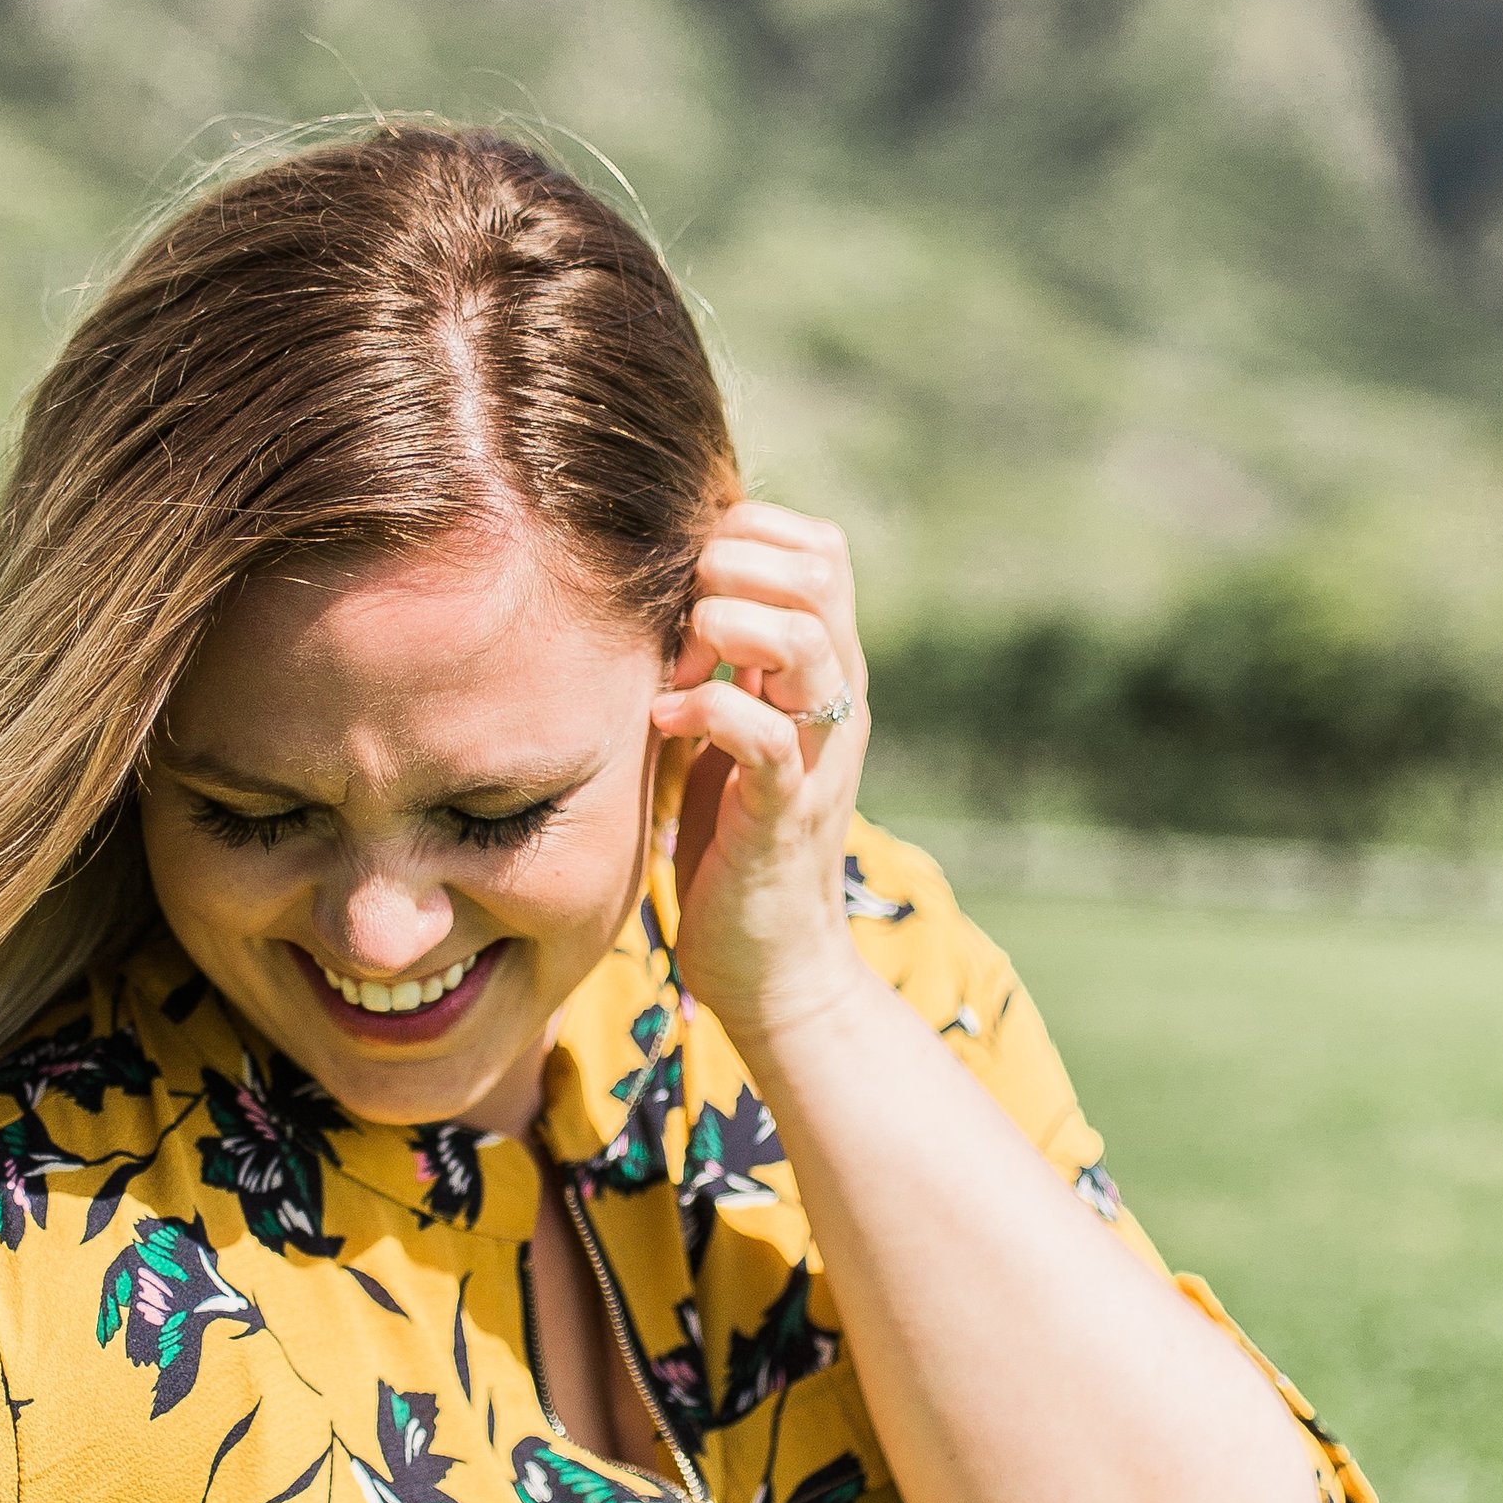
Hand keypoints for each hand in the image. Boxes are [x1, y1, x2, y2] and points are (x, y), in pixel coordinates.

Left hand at [650, 500, 872, 1054]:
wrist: (773, 964)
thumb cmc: (733, 838)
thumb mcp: (733, 725)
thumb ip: (725, 659)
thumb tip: (673, 584)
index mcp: (827, 669)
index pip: (819, 546)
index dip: (746, 538)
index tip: (688, 589)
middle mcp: (838, 699)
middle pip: (819, 569)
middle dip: (731, 568)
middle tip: (680, 625)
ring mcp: (820, 753)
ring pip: (803, 638)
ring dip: (723, 631)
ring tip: (675, 670)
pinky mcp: (786, 812)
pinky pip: (764, 733)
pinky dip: (704, 710)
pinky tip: (664, 724)